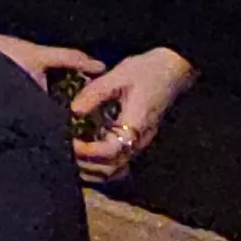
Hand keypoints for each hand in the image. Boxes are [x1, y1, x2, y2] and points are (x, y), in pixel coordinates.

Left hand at [69, 48, 196, 182]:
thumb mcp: (118, 76)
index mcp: (135, 124)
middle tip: (67, 151)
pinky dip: (103, 166)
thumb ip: (94, 93)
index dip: (89, 152)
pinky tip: (89, 157)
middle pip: (112, 168)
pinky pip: (120, 163)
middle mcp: (139, 140)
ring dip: (94, 169)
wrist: (173, 71)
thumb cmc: (146, 71)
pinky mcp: (137, 141)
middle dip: (87, 164)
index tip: (72, 142)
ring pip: (116, 170)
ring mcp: (140, 143)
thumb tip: (74, 110)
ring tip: (75, 156)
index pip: (111, 151)